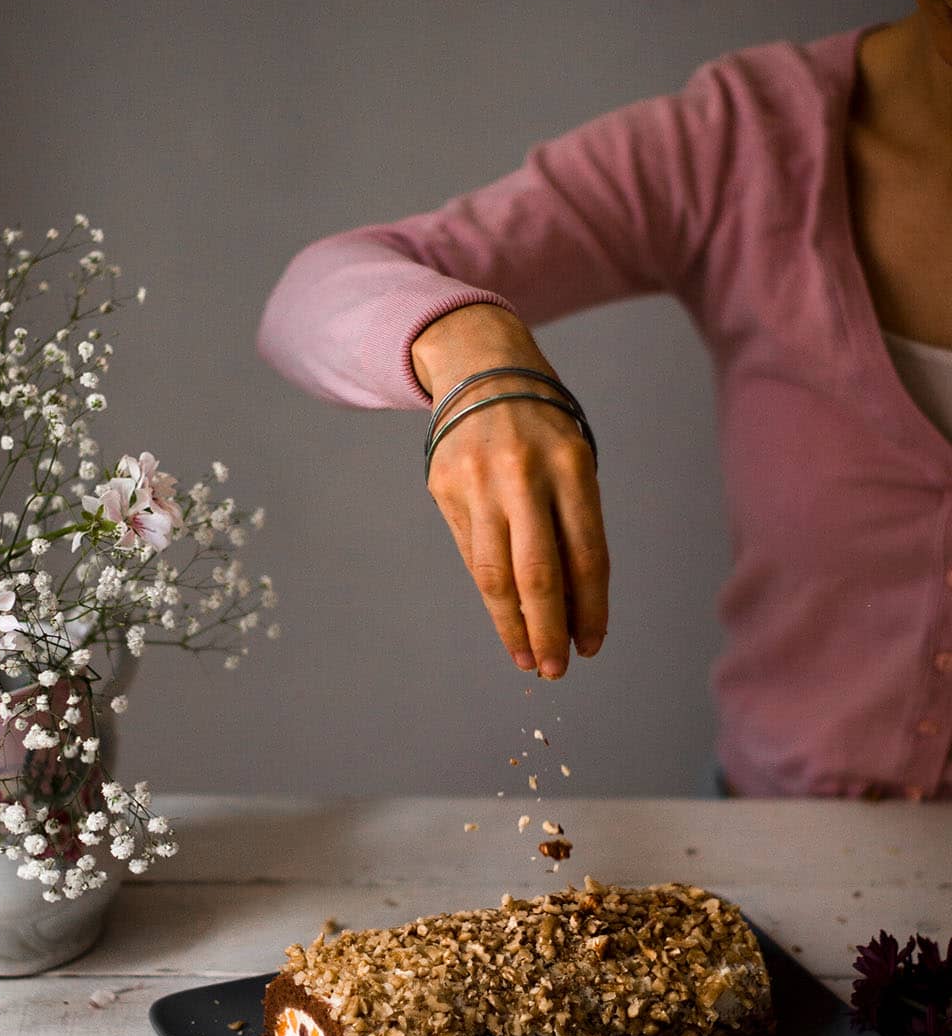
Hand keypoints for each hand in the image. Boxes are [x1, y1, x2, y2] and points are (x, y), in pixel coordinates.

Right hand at [413, 306, 608, 677]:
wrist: (480, 367)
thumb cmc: (540, 427)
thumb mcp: (573, 461)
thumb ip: (571, 526)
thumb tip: (571, 608)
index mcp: (570, 465)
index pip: (586, 555)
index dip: (590, 609)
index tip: (591, 645)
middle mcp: (522, 474)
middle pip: (537, 573)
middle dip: (548, 631)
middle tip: (556, 668)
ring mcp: (477, 481)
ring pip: (494, 573)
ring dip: (512, 625)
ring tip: (528, 657)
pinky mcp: (444, 487)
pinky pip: (470, 553)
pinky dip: (491, 593)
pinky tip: (504, 617)